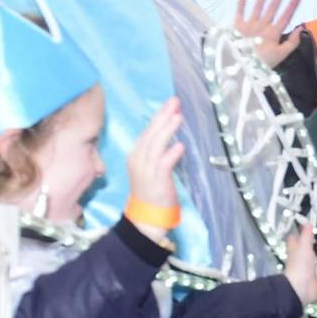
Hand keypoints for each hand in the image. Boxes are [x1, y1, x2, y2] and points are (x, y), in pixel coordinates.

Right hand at [125, 98, 185, 240]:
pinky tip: (180, 146)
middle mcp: (139, 159)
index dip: (159, 117)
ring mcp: (146, 169)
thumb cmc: (150, 189)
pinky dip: (171, 154)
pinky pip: (163, 165)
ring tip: (178, 116)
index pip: (147, 131)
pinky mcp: (156, 180)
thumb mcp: (149, 166)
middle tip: (175, 102)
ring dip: (167, 130)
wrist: (145, 216)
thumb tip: (168, 134)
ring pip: (156, 145)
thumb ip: (156, 151)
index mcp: (136, 154)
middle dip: (162, 116)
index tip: (170, 105)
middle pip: (150, 133)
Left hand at [234, 0, 302, 68]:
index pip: (285, 16)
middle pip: (272, 8)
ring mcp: (249, 25)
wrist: (240, 66)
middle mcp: (262, 26)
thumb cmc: (262, 63)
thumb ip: (292, 42)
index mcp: (273, 33)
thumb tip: (300, 29)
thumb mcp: (281, 56)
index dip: (292, 5)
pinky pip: (239, 13)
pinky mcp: (237, 27)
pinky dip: (240, 3)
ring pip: (257, 7)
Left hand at [283, 227, 316, 303]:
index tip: (309, 225)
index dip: (299, 232)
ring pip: (315, 257)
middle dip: (314, 242)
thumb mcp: (304, 246)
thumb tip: (307, 221)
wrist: (302, 288)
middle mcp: (300, 258)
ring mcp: (308, 267)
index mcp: (294, 250)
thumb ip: (306, 235)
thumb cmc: (300, 265)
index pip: (294, 238)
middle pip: (306, 247)